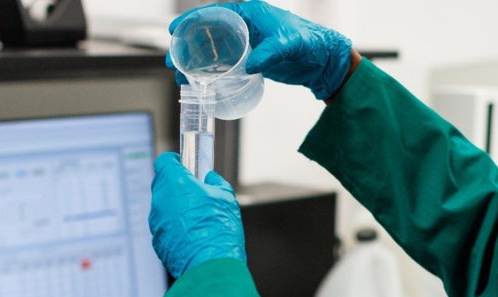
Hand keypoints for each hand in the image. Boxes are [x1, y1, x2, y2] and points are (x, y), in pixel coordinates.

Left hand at [149, 152, 245, 277]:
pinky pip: (165, 228)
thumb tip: (210, 180)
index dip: (175, 161)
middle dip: (177, 186)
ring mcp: (156, 223)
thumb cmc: (219, 229)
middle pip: (163, 184)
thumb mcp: (226, 198)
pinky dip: (175, 228)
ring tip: (198, 219)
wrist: (212, 265)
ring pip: (164, 208)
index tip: (185, 165)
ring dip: (177, 209)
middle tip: (196, 192)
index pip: (165, 161)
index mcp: (175, 183)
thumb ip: (215, 183)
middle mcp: (160, 201)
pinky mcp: (157, 241)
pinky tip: (194, 236)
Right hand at [167, 1, 352, 99]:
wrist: (324, 61)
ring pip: (215, 50)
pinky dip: (213, 73)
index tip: (175, 30)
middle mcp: (246, 25)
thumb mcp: (289, 45)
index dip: (192, 20)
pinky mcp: (251, 60)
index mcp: (250, 12)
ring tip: (182, 77)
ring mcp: (247, 43)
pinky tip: (202, 83)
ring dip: (197, 63)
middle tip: (174, 61)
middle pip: (209, 32)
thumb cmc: (310, 43)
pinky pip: (226, 64)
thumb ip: (270, 52)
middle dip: (188, 46)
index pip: (215, 12)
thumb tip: (250, 65)